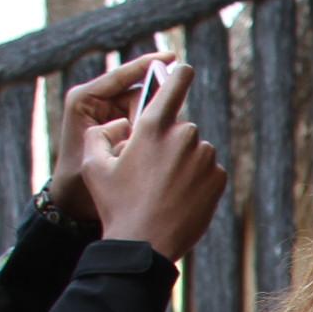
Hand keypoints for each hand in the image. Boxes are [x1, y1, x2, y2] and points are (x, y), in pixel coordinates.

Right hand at [79, 55, 226, 260]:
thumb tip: (116, 123)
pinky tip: (179, 198)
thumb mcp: (94, 166)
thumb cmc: (116, 204)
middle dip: (168, 142)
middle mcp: (183, 136)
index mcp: (152, 127)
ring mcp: (205, 158)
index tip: (181, 67)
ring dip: (183, 162)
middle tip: (150, 170)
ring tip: (163, 188)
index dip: (178, 73)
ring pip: (195, 150)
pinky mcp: (218, 178)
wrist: (145, 244)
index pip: (174, 84)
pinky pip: (208, 170)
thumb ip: (100, 135)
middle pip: (180, 127)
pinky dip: (197, 179)